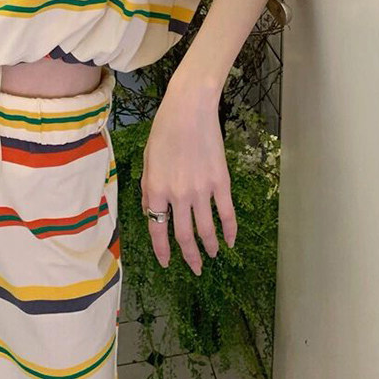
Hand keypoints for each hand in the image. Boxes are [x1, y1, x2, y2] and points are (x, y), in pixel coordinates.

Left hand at [140, 78, 236, 274]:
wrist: (189, 109)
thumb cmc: (164, 129)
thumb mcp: (147, 159)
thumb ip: (148, 188)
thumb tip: (151, 211)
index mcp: (155, 189)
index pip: (157, 229)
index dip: (162, 250)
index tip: (167, 263)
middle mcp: (177, 195)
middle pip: (184, 236)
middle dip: (189, 257)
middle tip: (194, 269)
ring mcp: (201, 190)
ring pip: (206, 229)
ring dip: (209, 247)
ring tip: (212, 256)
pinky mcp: (221, 182)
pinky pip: (226, 213)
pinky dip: (230, 231)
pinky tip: (231, 242)